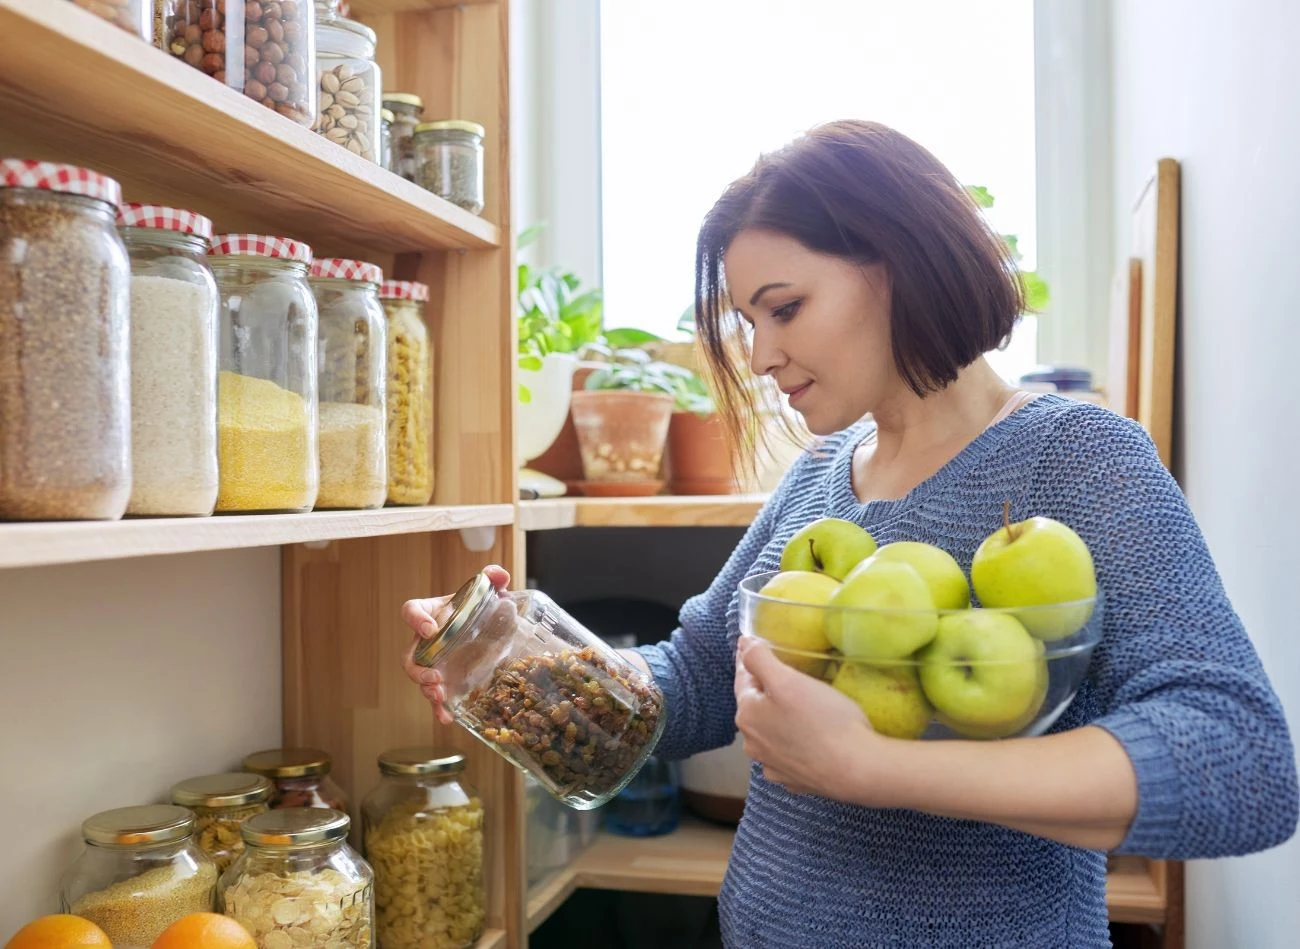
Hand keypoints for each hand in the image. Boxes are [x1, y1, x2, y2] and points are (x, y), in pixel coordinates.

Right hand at [401, 564, 510, 724]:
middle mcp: (427, 640)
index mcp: (432, 613)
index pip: (412, 611)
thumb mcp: (487, 592)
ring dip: (426, 689)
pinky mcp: (446, 680)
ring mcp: (434, 663)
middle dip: (416, 669)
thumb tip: (498, 575)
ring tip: (439, 695)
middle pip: (409, 655)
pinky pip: (436, 696)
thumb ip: (491, 579)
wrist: (490, 629)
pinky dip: (438, 709)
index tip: (430, 628)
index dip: (416, 620)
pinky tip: (447, 718)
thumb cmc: (480, 608)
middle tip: (434, 676)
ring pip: (420, 678)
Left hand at [734, 635, 881, 799]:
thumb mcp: (788, 680)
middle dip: (763, 688)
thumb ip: (759, 659)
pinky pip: (787, 752)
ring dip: (776, 717)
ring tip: (793, 704)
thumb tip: (743, 644)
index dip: (748, 660)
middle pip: (755, 706)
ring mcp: (772, 765)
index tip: (750, 646)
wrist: (856, 770)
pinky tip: (803, 736)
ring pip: (770, 731)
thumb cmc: (823, 720)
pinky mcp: (792, 780)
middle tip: (777, 672)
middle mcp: (753, 743)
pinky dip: (790, 741)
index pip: (743, 678)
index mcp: (747, 716)